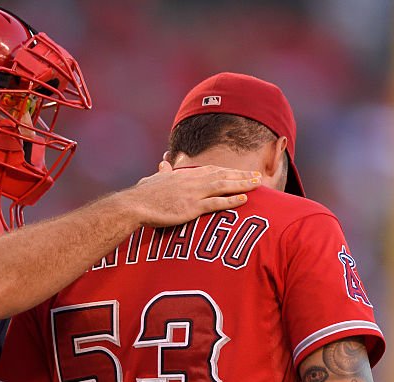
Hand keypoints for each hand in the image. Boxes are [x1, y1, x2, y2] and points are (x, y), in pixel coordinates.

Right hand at [123, 161, 259, 226]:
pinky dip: (231, 200)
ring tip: (258, 184)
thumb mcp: (153, 179)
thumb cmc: (142, 195)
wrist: (135, 205)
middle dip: (241, 175)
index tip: (241, 172)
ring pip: (223, 186)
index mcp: (185, 175)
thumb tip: (163, 163)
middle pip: (222, 175)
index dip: (228, 171)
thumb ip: (162, 172)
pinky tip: (244, 200)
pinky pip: (216, 203)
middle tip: (258, 176)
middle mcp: (192, 181)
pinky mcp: (191, 207)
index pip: (211, 170)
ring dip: (242, 184)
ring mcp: (193, 193)